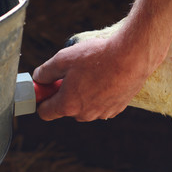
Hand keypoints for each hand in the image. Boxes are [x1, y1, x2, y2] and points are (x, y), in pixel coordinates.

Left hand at [33, 37, 148, 120]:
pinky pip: (102, 104)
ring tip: (93, 73)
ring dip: (85, 94)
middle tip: (72, 74)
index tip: (46, 88)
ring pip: (86, 107)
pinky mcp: (117, 108)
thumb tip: (39, 78)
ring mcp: (102, 113)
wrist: (132, 57)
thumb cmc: (97, 57)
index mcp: (68, 105)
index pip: (45, 112)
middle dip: (65, 94)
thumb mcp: (63, 58)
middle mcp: (85, 114)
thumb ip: (45, 71)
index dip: (42, 99)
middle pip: (67, 109)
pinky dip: (101, 94)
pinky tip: (106, 78)